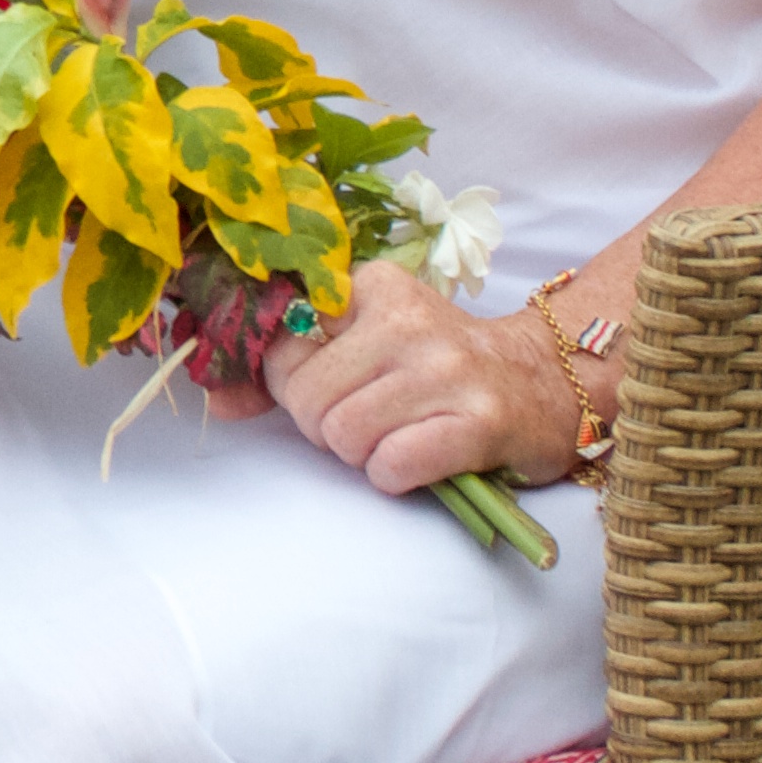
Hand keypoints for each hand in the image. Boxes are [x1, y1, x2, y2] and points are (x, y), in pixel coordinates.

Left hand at [255, 261, 576, 493]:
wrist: (542, 385)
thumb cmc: (435, 366)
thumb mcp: (363, 343)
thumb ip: (286, 368)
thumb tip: (220, 402)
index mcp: (372, 286)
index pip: (283, 341)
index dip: (289, 381)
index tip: (327, 386)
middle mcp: (409, 320)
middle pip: (305, 397)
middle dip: (323, 425)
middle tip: (366, 420)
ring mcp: (448, 369)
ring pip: (342, 434)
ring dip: (359, 454)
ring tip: (395, 435)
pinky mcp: (479, 422)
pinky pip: (391, 465)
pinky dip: (393, 476)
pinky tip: (417, 459)